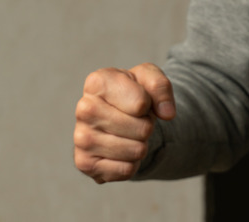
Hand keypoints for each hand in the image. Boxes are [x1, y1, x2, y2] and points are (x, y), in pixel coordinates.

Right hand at [73, 63, 174, 182]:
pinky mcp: (84, 163)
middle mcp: (84, 108)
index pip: (141, 104)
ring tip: (129, 133)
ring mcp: (81, 138)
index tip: (139, 100)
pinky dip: (131, 163)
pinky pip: (126, 170)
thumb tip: (167, 113)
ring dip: (141, 144)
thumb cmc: (133, 93)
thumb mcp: (150, 79)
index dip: (149, 104)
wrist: (120, 118)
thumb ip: (161, 86)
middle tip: (136, 120)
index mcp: (98, 82)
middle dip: (147, 126)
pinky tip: (120, 150)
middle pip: (142, 129)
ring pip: (136, 150)